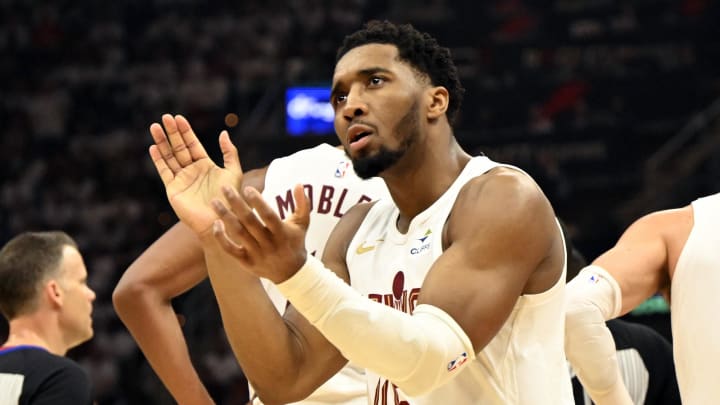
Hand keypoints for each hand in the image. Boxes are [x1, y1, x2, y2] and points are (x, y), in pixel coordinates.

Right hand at [149, 114, 242, 235]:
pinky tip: (154, 147)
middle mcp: (192, 171)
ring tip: (155, 127)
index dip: (186, 131)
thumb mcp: (234, 172)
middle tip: (165, 117)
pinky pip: (164, 171)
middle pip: (179, 148)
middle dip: (172, 132)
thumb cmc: (229, 197)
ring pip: (169, 157)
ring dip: (162, 142)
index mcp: (205, 165)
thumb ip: (229, 152)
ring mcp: (182, 180)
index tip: (179, 118)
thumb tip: (223, 132)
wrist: (220, 219)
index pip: (193, 144)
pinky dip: (159, 160)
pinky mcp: (173, 189)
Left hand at [210, 184, 309, 283]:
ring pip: (238, 233)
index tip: (247, 188)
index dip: (258, 202)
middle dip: (236, 203)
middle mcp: (268, 244)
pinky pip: (230, 249)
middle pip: (250, 221)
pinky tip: (216, 223)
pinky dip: (221, 238)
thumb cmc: (295, 242)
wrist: (291, 272)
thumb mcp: (302, 223)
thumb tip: (298, 184)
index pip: (269, 216)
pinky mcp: (246, 262)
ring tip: (214, 202)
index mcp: (282, 233)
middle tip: (225, 188)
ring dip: (225, 216)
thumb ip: (302, 203)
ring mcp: (256, 254)